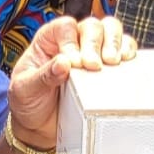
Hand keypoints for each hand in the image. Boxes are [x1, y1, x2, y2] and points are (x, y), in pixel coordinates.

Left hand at [7, 15, 137, 146]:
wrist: (40, 127)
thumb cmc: (29, 103)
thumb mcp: (26, 90)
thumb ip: (42, 76)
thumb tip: (63, 63)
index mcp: (48, 40)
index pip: (65, 27)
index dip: (71, 42)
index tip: (73, 64)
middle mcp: (72, 41)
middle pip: (91, 26)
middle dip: (95, 44)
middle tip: (94, 66)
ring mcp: (92, 52)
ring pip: (110, 30)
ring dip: (115, 43)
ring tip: (113, 62)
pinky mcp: (107, 68)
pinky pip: (123, 49)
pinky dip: (127, 52)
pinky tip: (124, 63)